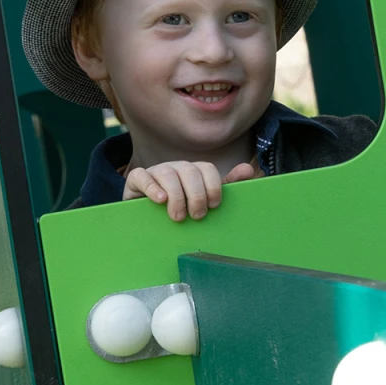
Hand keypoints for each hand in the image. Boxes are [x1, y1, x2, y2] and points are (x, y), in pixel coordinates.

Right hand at [124, 160, 256, 221]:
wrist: (146, 217)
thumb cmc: (180, 208)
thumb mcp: (202, 200)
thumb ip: (225, 186)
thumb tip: (248, 169)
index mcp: (194, 170)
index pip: (207, 169)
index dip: (213, 187)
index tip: (214, 206)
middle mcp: (176, 167)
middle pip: (189, 171)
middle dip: (196, 195)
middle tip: (197, 216)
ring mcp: (156, 171)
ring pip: (168, 174)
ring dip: (176, 196)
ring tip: (178, 217)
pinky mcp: (137, 178)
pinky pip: (142, 176)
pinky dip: (151, 187)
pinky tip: (159, 200)